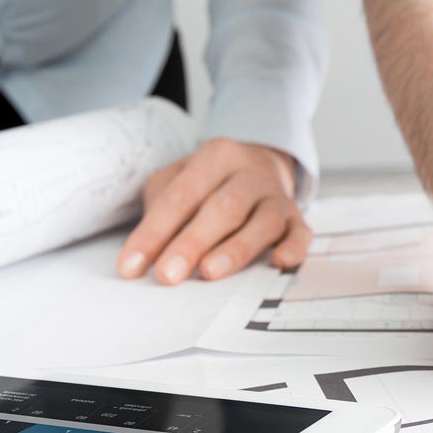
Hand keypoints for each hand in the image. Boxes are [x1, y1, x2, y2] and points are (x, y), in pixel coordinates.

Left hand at [117, 138, 309, 283]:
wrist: (261, 164)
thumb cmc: (209, 183)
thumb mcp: (179, 178)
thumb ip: (162, 206)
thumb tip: (147, 252)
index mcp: (215, 157)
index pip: (179, 197)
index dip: (153, 233)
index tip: (130, 267)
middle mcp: (249, 172)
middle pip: (222, 207)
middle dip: (191, 243)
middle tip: (167, 275)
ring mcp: (277, 196)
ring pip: (262, 221)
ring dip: (236, 248)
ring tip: (209, 273)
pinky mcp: (297, 218)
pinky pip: (301, 233)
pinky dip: (293, 248)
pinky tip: (280, 262)